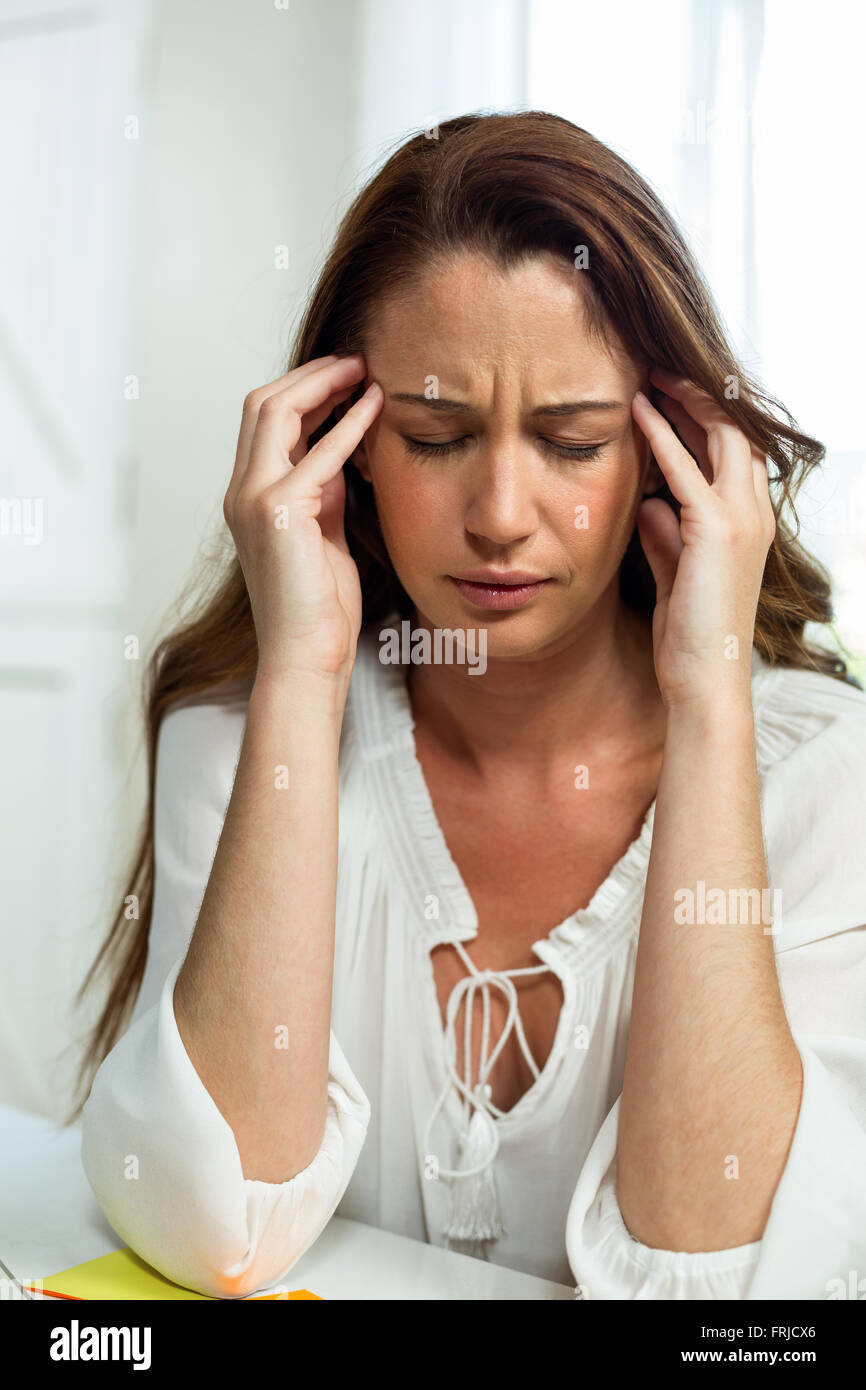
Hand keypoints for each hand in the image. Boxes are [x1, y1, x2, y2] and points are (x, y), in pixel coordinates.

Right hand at [223, 353, 383, 686]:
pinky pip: (315, 452)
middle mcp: (242, 492)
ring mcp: (253, 500)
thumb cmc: (320, 609)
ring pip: (275, 412)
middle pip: (263, 404)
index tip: (347, 377)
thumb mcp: (326, 535)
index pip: (265, 421)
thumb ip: (326, 492)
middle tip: (356, 359)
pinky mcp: (277, 513)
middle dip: (310, 374)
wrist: (307, 658)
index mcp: (250, 496)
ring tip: (364, 370)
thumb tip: (345, 452)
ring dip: (322, 384)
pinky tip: (376, 407)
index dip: (305, 390)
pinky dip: (347, 424)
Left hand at [631, 368, 775, 709]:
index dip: (702, 420)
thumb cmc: (689, 638)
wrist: (704, 681)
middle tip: (659, 370)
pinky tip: (638, 410)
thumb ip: (665, 537)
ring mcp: (740, 520)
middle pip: (733, 433)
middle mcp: (753, 514)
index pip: (731, 454)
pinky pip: (685, 468)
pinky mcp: (716, 531)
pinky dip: (662, 434)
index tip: (667, 395)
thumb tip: (650, 503)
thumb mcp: (673, 575)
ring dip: (684, 401)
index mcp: (747, 525)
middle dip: (698, 397)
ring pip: (720, 436)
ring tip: (650, 374)